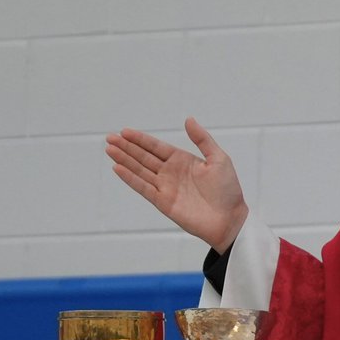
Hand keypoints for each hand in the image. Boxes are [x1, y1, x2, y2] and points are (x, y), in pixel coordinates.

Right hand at [105, 117, 247, 252]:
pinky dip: (130, 178)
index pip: (157, 147)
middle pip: (144, 157)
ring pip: (140, 170)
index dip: (141, 139)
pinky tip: (117, 168)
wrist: (230, 219)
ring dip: (124, 160)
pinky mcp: (163, 202)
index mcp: (183, 161)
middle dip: (127, 147)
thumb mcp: (219, 159)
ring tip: (109, 149)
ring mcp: (166, 187)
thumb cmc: (228, 190)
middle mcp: (171, 173)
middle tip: (110, 137)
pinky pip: (143, 187)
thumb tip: (188, 120)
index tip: (125, 131)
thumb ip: (202, 139)